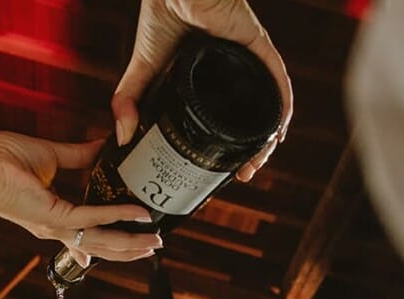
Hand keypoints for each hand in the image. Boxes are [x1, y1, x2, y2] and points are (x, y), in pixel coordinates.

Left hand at [0, 132, 162, 262]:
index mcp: (50, 215)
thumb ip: (79, 156)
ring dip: (131, 243)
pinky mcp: (54, 215)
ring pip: (101, 240)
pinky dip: (119, 215)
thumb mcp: (49, 154)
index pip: (86, 233)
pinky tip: (139, 213)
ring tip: (155, 242)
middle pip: (99, 246)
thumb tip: (102, 148)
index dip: (109, 240)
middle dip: (128, 249)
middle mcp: (53, 226)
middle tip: (154, 248)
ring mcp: (54, 225)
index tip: (130, 243)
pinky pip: (94, 216)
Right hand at [112, 0, 292, 181]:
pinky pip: (277, 82)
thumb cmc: (161, 17)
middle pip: (248, 120)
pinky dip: (281, 109)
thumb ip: (129, 101)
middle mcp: (232, 75)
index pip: (223, 122)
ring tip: (256, 164)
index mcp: (209, 82)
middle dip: (248, 153)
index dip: (224, 150)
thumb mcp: (142, 69)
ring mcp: (247, 63)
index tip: (219, 174)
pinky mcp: (258, 47)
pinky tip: (278, 132)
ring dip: (266, 139)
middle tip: (240, 176)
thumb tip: (122, 138)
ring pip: (266, 108)